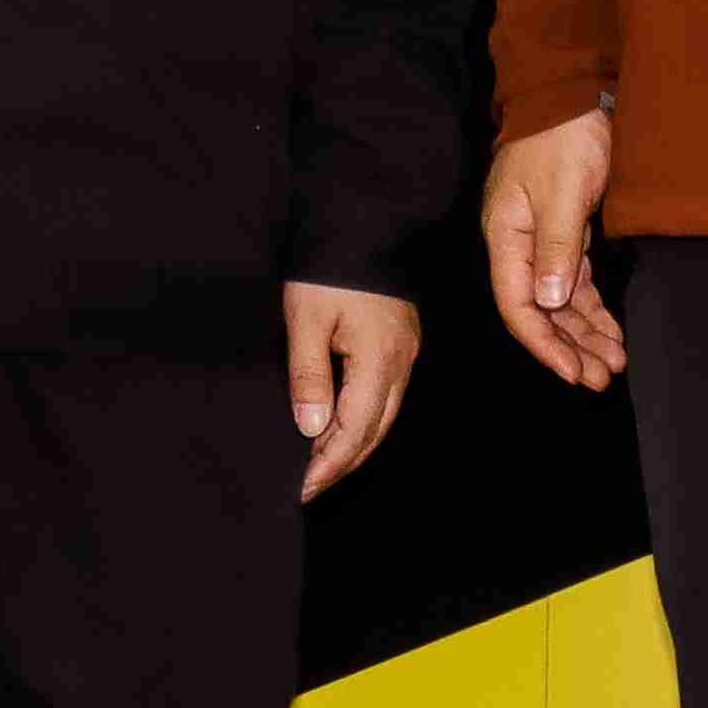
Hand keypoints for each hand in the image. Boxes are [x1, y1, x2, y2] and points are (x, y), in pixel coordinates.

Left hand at [285, 281, 418, 494]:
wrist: (364, 219)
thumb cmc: (331, 266)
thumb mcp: (306, 318)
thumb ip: (309, 375)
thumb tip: (311, 427)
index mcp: (379, 360)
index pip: (354, 431)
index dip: (327, 464)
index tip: (302, 488)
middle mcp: (401, 363)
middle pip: (374, 431)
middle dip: (342, 463)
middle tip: (308, 486)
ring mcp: (405, 352)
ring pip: (383, 415)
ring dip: (353, 443)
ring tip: (318, 463)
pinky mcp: (400, 341)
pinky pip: (385, 394)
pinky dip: (362, 417)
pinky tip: (338, 422)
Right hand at [484, 110, 626, 389]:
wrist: (573, 92)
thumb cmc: (563, 137)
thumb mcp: (563, 191)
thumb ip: (557, 247)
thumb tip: (548, 302)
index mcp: (506, 236)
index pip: (518, 305)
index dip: (544, 344)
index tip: (573, 372)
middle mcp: (518, 244)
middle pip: (539, 310)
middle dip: (570, 347)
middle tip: (602, 377)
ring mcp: (540, 239)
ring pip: (560, 300)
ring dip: (584, 332)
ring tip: (612, 362)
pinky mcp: (565, 232)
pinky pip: (575, 282)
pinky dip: (592, 307)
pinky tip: (610, 330)